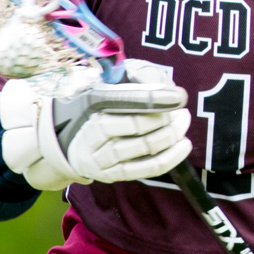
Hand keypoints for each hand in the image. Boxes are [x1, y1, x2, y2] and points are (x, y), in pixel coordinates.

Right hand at [0, 59, 192, 189]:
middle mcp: (91, 131)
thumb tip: (164, 85)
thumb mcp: (106, 85)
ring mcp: (100, 157)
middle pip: (135, 125)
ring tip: (183, 121)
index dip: (150, 98)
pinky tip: (184, 144)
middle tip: (180, 109)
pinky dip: (170, 157)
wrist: (69, 142)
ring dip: (170, 134)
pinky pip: (146, 168)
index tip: (176, 96)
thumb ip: (132, 78)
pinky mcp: (112, 175)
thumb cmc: (97, 108)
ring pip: (144, 146)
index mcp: (88, 104)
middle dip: (165, 117)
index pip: (120, 99)